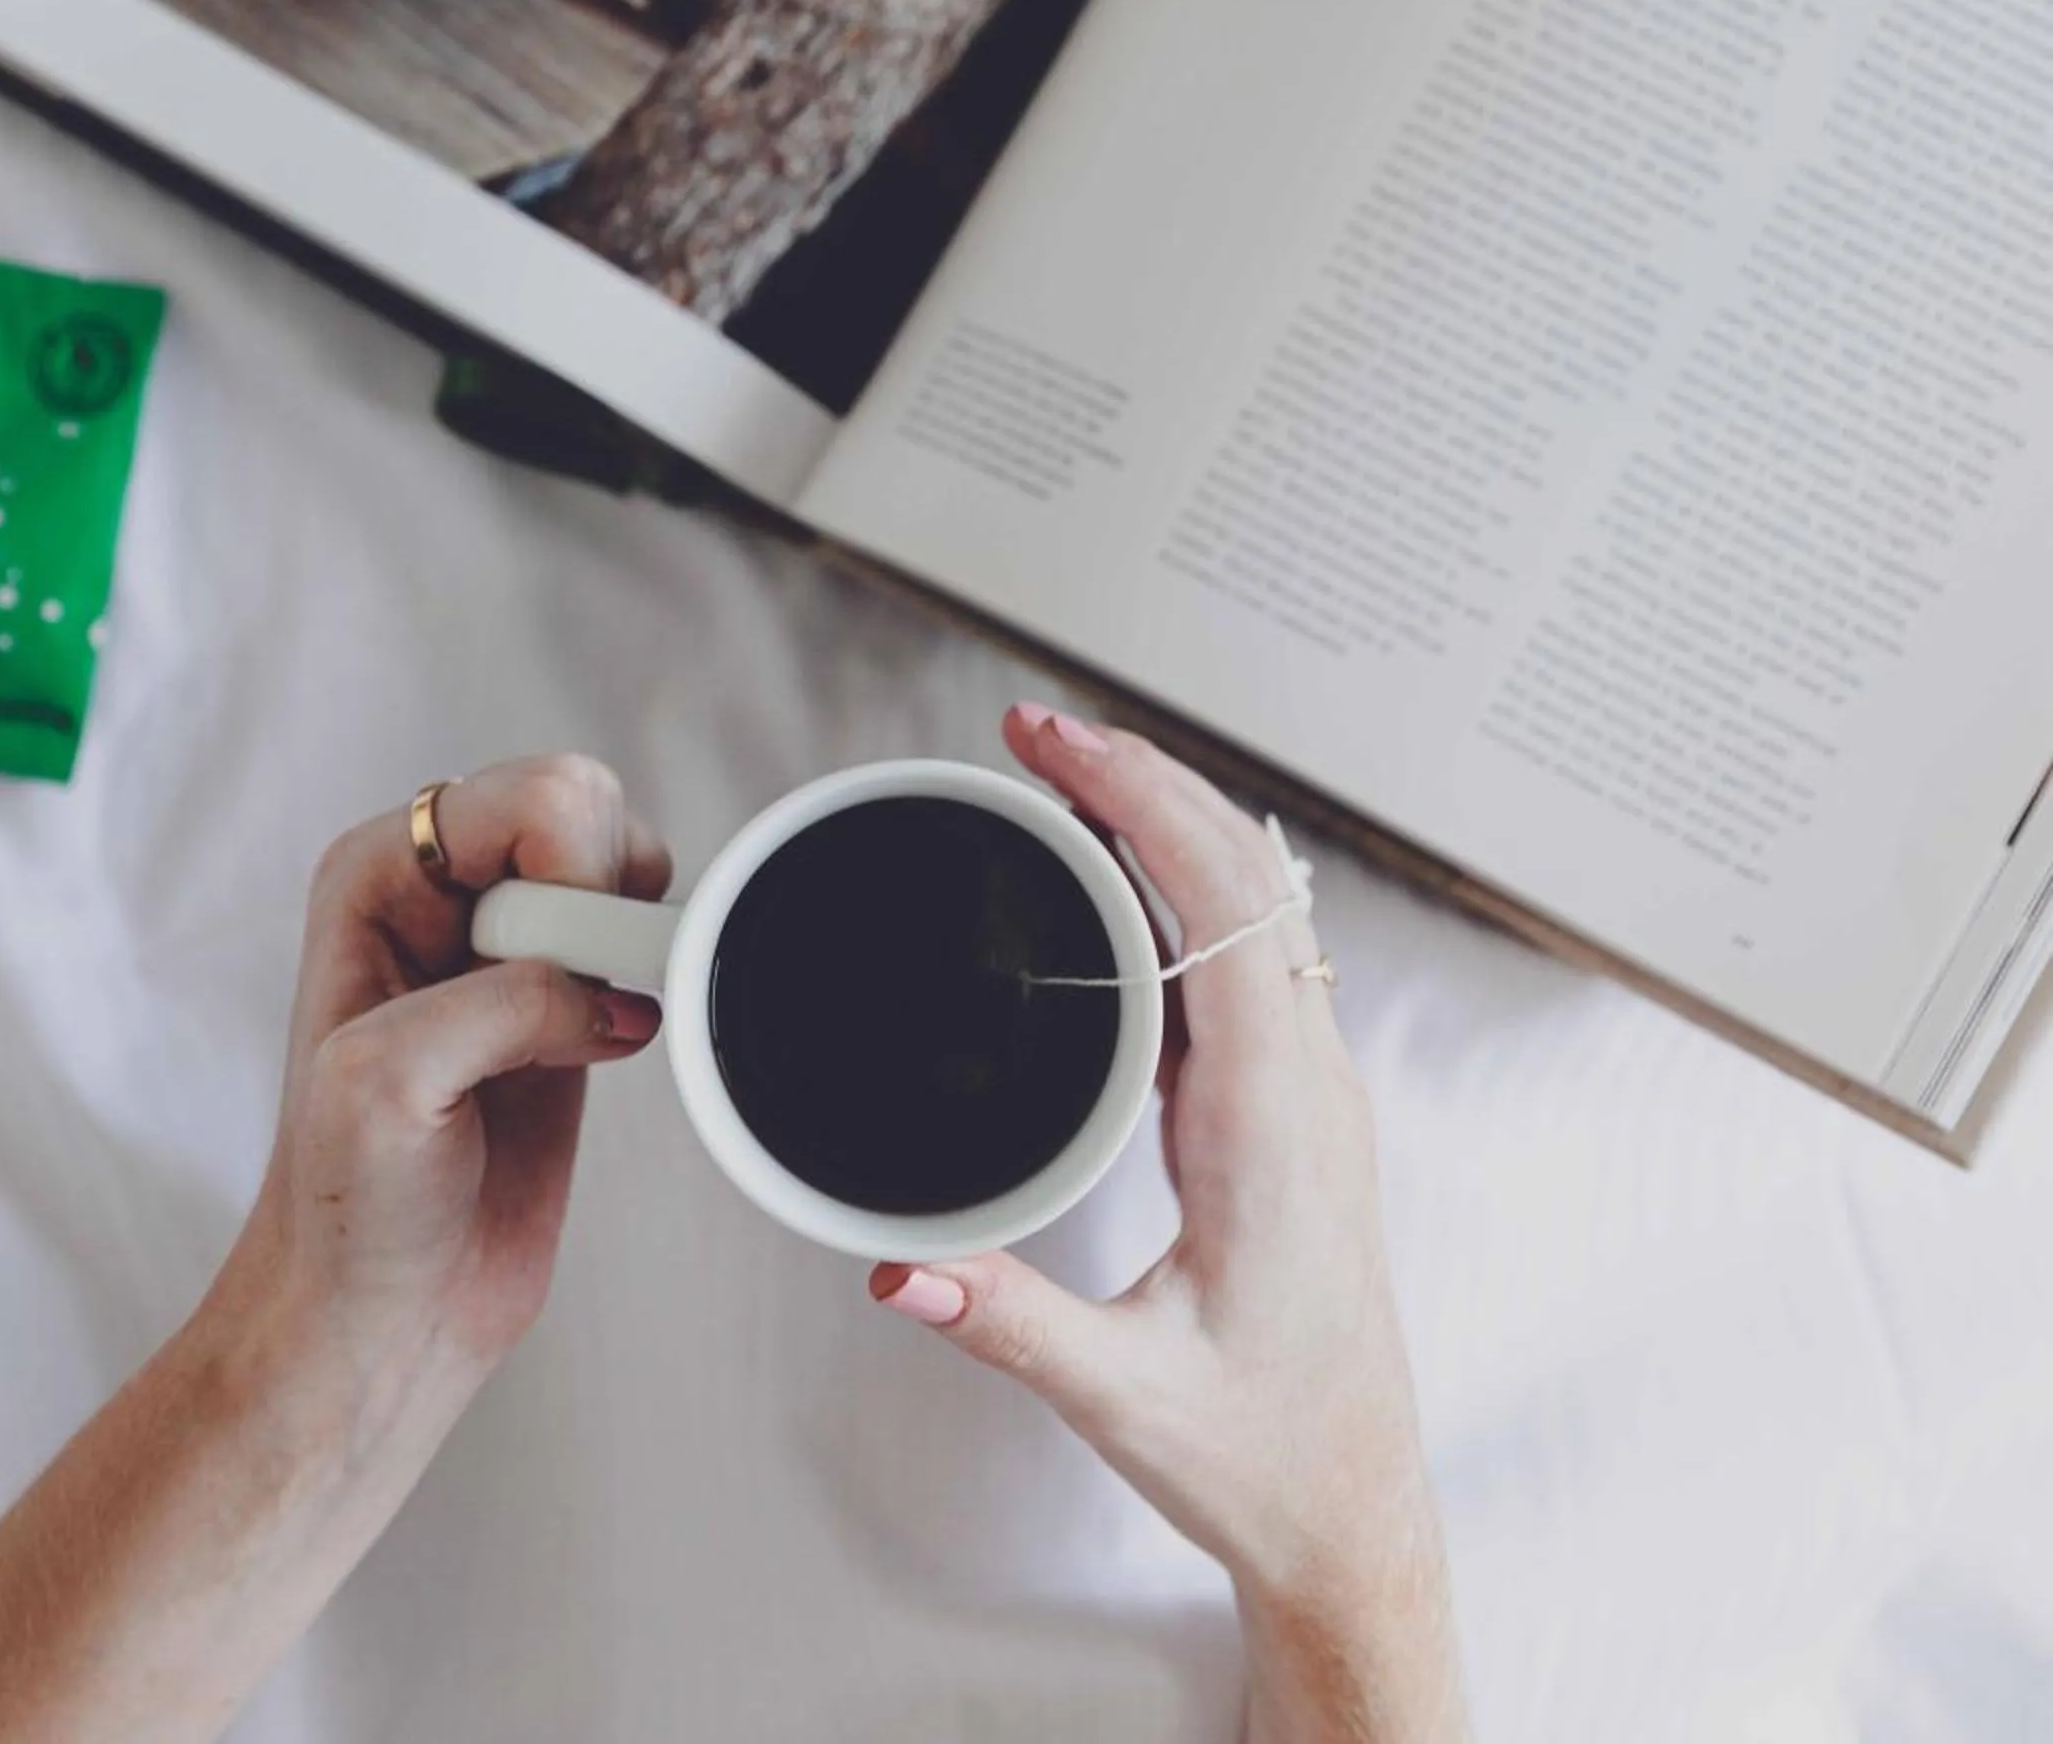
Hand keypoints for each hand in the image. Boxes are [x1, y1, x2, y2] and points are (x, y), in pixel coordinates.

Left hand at [210, 754, 669, 1415]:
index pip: (526, 798)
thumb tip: (607, 993)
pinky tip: (611, 1046)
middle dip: (604, 897)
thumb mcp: (387, 1087)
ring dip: (633, 940)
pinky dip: (661, 979)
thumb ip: (495, 1005)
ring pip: (625, 864)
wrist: (384, 1315)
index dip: (570, 870)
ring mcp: (510, 946)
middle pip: (586, 807)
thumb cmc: (349, 1208)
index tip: (553, 969)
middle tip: (569, 1002)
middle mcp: (442, 893)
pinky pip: (649, 938)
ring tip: (579, 1032)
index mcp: (378, 876)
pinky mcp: (571, 1005)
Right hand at [870, 706, 1465, 1741]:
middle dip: (1140, 780)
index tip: (1056, 745)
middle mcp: (1307, 1092)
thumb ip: (1008, 1322)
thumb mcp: (1126, 1397)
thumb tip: (896, 1265)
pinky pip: (1237, 966)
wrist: (1354, 1518)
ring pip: (1252, 911)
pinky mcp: (1284, 1116)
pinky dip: (1170, 894)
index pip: (1227, 909)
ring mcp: (1305, 1097)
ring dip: (1162, 825)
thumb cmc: (1268, 1457)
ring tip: (1056, 778)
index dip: (1142, 804)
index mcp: (1278, 1128)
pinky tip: (1105, 889)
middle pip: (1247, 877)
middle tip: (1029, 731)